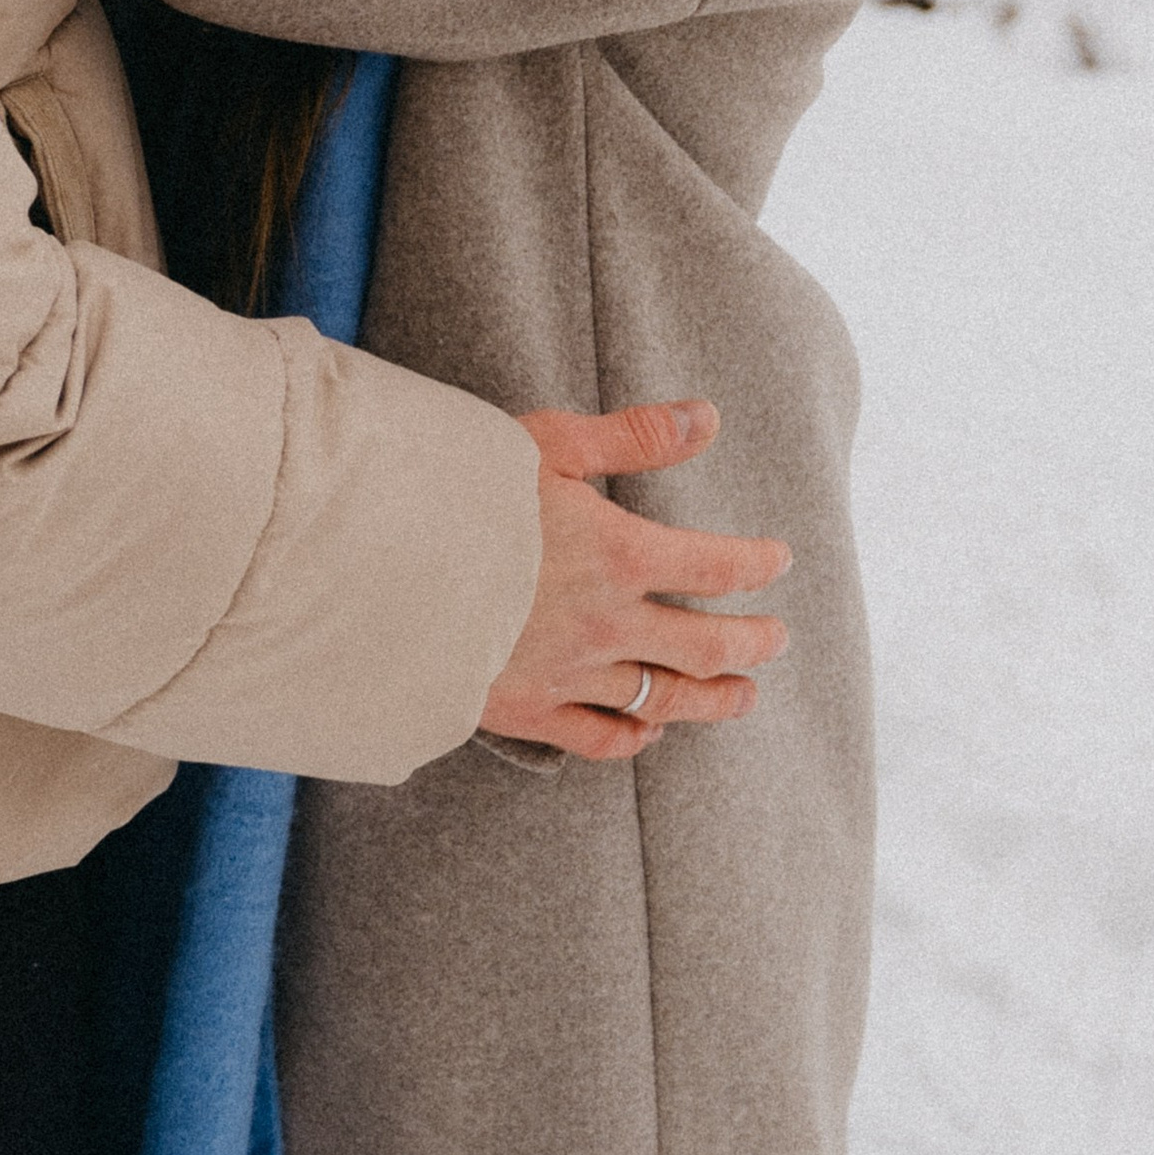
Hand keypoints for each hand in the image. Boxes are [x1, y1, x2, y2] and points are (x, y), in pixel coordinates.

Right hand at [481, 401, 789, 761]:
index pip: (715, 567)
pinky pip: (599, 737)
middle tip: (778, 639)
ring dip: (713, 698)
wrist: (374, 571)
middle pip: (706, 645)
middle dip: (752, 642)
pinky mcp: (527, 710)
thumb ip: (630, 437)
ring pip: (664, 698)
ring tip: (744, 696)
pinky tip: (649, 731)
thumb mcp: (545, 445)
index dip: (756, 563)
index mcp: (619, 554)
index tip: (779, 559)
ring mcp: (570, 674)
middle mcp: (607, 623)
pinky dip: (634, 736)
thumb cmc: (457, 495)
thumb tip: (706, 417)